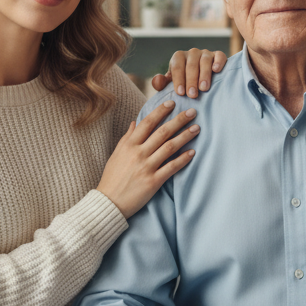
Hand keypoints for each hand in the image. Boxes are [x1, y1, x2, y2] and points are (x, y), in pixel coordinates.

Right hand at [97, 101, 199, 217]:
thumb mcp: (117, 153)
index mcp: (129, 144)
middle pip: (162, 132)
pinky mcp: (153, 182)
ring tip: (196, 128)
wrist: (109, 202)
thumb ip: (127, 137)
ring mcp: (146, 167)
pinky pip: (171, 168)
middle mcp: (138, 153)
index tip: (172, 103)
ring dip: (184, 136)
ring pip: (169, 147)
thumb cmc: (112, 177)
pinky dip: (183, 159)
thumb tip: (134, 122)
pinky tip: (192, 152)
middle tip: (192, 112)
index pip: (147, 123)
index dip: (161, 111)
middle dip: (179, 120)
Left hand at [150, 48, 228, 98]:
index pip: (177, 66)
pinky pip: (219, 55)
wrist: (200, 78)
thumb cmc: (183, 82)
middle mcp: (192, 53)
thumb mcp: (171, 83)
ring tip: (204, 88)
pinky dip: (218, 62)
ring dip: (204, 75)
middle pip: (191, 65)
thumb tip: (157, 82)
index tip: (180, 93)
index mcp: (178, 57)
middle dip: (191, 81)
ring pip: (205, 61)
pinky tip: (216, 70)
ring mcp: (205, 53)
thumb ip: (162, 83)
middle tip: (192, 95)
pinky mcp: (218, 55)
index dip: (178, 79)